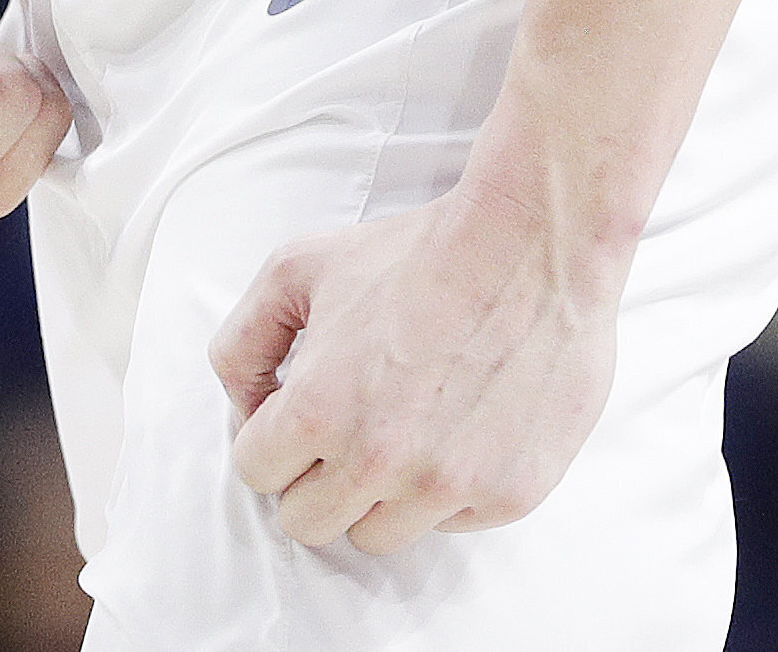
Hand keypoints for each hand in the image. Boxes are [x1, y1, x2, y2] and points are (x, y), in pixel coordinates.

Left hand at [211, 180, 623, 555]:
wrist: (534, 242)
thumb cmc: (419, 250)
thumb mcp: (297, 267)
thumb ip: (243, 342)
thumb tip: (244, 403)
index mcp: (319, 412)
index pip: (256, 472)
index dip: (271, 437)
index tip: (299, 413)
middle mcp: (379, 462)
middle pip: (308, 523)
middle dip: (313, 478)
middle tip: (345, 429)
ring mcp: (447, 487)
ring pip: (377, 536)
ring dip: (378, 494)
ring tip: (403, 428)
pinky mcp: (507, 496)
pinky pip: (450, 524)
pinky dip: (446, 489)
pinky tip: (459, 426)